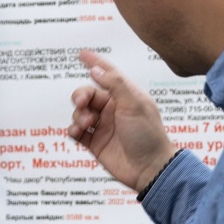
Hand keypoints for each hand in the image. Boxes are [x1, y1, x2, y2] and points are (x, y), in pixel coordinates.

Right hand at [68, 49, 177, 191]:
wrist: (149, 168)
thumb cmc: (148, 135)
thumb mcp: (134, 104)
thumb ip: (115, 84)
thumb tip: (96, 70)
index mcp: (126, 96)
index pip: (108, 75)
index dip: (96, 63)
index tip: (82, 54)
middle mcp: (113, 109)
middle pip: (88, 94)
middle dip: (80, 95)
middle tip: (81, 103)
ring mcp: (103, 126)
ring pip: (80, 112)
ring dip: (78, 114)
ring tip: (87, 123)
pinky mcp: (95, 143)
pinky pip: (76, 131)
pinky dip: (73, 129)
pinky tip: (78, 131)